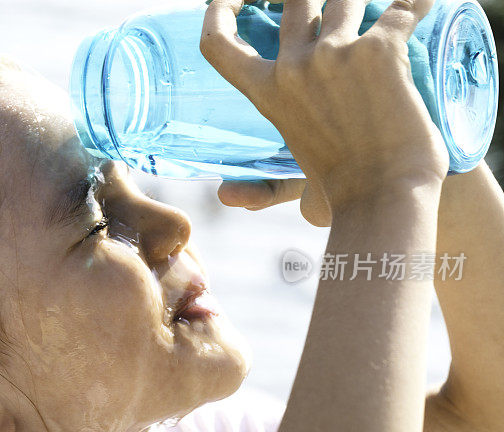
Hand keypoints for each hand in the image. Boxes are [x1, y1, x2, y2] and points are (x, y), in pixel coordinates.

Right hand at [201, 0, 449, 221]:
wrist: (387, 199)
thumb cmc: (344, 197)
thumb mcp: (295, 190)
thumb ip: (262, 191)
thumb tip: (224, 197)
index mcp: (267, 95)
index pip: (219, 43)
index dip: (220, 10)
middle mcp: (294, 66)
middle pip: (295, 0)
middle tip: (335, 7)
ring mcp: (335, 53)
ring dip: (362, 1)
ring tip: (378, 14)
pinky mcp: (380, 49)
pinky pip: (402, 6)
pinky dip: (418, 2)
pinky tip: (425, 5)